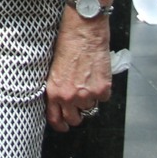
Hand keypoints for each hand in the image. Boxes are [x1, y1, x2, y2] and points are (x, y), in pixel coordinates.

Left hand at [45, 12, 112, 131]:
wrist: (83, 31)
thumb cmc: (66, 43)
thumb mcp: (53, 68)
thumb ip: (56, 86)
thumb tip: (60, 98)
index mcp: (54, 91)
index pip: (55, 119)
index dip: (60, 125)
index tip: (63, 126)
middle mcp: (70, 96)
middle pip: (75, 119)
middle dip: (76, 114)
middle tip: (78, 105)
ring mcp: (88, 94)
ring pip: (90, 108)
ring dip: (89, 100)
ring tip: (87, 82)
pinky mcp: (103, 89)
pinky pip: (103, 98)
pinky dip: (102, 91)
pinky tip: (96, 77)